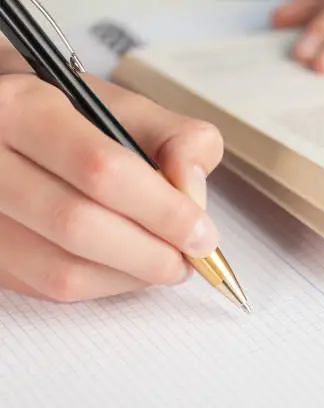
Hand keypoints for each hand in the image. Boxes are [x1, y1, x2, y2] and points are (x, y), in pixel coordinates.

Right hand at [0, 43, 222, 301]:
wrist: (10, 130)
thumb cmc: (76, 120)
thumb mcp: (131, 109)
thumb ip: (179, 140)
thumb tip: (193, 194)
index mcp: (25, 108)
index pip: (102, 170)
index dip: (162, 210)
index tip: (202, 233)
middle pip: (78, 225)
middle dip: (150, 252)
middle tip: (191, 258)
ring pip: (61, 270)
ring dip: (130, 277)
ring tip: (166, 263)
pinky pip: (49, 288)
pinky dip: (104, 285)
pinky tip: (128, 268)